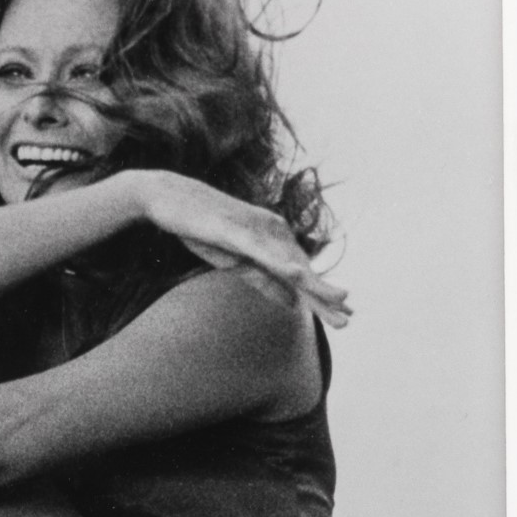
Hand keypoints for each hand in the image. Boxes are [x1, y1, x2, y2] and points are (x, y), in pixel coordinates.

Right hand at [129, 171, 351, 329]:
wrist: (168, 196)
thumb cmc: (202, 228)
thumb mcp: (235, 263)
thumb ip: (265, 281)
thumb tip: (293, 304)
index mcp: (273, 240)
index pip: (301, 274)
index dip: (322, 298)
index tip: (344, 319)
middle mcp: (272, 232)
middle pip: (301, 270)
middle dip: (324, 296)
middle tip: (347, 320)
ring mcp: (255, 229)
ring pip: (287, 262)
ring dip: (313, 283)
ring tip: (337, 300)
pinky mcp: (235, 230)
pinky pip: (260, 250)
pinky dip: (279, 263)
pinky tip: (296, 275)